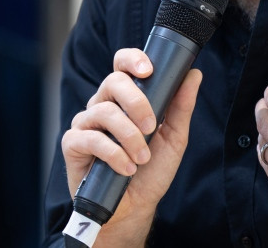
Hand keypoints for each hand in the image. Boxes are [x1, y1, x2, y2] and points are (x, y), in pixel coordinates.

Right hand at [62, 48, 202, 244]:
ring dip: (129, 136)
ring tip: (142, 158)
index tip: (148, 71)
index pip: (122, 65)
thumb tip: (194, 74)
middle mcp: (102, 104)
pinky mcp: (73, 143)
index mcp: (124, 98)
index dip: (132, 59)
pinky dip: (114, 154)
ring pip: (104, 111)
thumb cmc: (151, 170)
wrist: (134, 208)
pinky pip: (91, 138)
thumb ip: (181, 106)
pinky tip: (126, 168)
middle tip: (152, 126)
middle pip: (113, 81)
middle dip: (137, 102)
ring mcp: (85, 122)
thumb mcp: (174, 138)